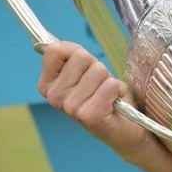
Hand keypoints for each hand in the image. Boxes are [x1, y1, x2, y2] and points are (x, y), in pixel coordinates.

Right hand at [37, 41, 149, 160]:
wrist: (124, 128)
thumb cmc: (103, 94)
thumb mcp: (84, 69)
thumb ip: (69, 53)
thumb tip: (55, 43)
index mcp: (47, 85)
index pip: (54, 50)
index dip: (75, 52)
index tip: (83, 69)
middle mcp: (54, 97)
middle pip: (80, 56)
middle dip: (96, 67)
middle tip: (99, 85)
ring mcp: (70, 108)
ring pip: (97, 69)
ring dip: (108, 79)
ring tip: (107, 95)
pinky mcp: (90, 115)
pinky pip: (110, 85)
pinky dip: (118, 89)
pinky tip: (114, 103)